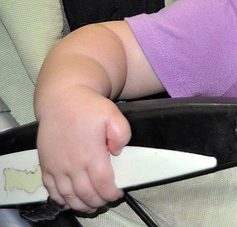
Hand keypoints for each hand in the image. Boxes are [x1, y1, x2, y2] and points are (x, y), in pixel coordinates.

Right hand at [37, 88, 130, 212]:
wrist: (62, 99)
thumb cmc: (88, 106)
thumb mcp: (114, 114)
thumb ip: (122, 134)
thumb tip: (117, 151)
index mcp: (90, 153)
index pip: (103, 184)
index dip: (111, 193)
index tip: (117, 194)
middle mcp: (72, 164)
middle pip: (86, 194)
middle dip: (97, 201)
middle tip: (105, 201)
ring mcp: (56, 166)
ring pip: (67, 196)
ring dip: (80, 204)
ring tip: (90, 206)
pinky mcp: (46, 164)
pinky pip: (51, 189)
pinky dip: (60, 199)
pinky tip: (69, 200)